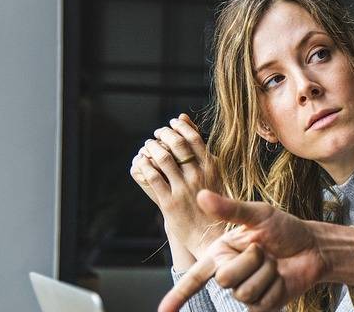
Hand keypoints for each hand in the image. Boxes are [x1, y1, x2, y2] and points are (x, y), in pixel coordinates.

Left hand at [129, 113, 223, 257]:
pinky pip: (153, 178)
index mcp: (212, 168)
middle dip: (164, 134)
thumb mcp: (213, 174)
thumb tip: (184, 118)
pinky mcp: (169, 203)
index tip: (172, 123)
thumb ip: (199, 149)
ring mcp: (184, 190)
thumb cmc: (212, 202)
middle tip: (157, 133)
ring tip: (148, 145)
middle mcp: (199, 177)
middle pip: (177, 145)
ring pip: (163, 159)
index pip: (194, 138)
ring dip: (152, 148)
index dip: (180, 127)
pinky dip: (144, 165)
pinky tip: (141, 162)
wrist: (210, 235)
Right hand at [159, 190, 328, 311]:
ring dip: (267, 274)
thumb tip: (201, 195)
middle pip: (225, 279)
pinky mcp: (262, 305)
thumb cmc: (285, 229)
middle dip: (251, 261)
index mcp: (221, 253)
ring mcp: (245, 291)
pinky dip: (276, 289)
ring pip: (245, 292)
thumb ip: (230, 209)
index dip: (178, 295)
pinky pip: (262, 304)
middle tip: (264, 250)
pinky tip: (281, 279)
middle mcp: (229, 273)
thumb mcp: (259, 214)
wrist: (313, 247)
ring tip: (274, 263)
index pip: (194, 277)